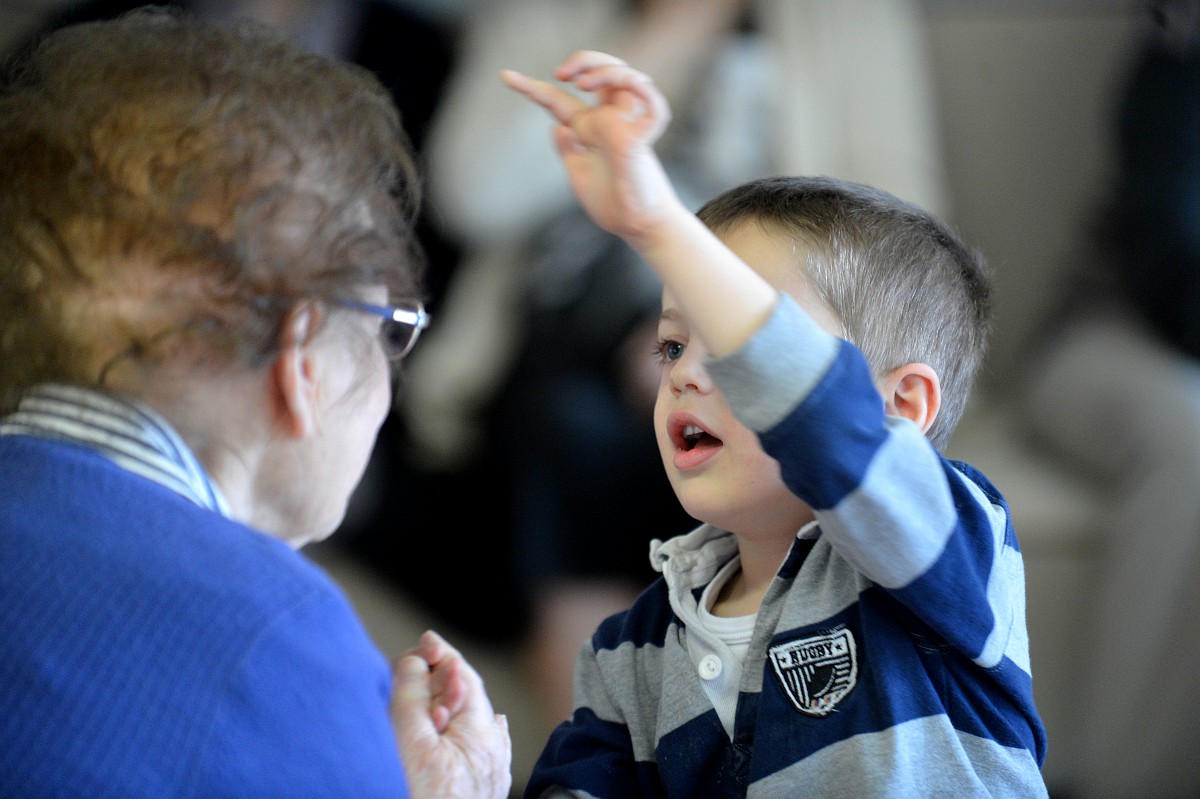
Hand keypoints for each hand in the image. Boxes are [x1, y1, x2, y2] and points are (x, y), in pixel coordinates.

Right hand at [391, 630, 511, 798]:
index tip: (424, 639)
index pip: (464, 676)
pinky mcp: (477, 795)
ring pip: (472, 725)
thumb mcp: (408, 743)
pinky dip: (458, 732)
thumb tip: (417, 661)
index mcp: (481, 733)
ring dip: (449, 706)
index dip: (442, 653)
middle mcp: (493, 753)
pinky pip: (473, 750)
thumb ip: (412, 696)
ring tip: (424, 699)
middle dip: (443, 678)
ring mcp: (488, 776)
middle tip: (414, 665)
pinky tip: (451, 732)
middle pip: (470, 699)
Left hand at [502, 50, 687, 247]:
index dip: (532, 88)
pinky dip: (641, 89)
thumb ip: (568, 151)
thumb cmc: (612, 204)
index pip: (559, 100)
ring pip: (625, 77)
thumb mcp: (579, 175)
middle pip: (598, 72)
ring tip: (583, 83)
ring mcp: (625, 127)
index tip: (506, 76)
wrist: (637, 227)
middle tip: (560, 74)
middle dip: (582, 61)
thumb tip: (558, 128)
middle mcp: (607, 122)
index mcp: (589, 130)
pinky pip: (652, 105)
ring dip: (604, 70)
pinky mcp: (639, 140)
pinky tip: (629, 83)